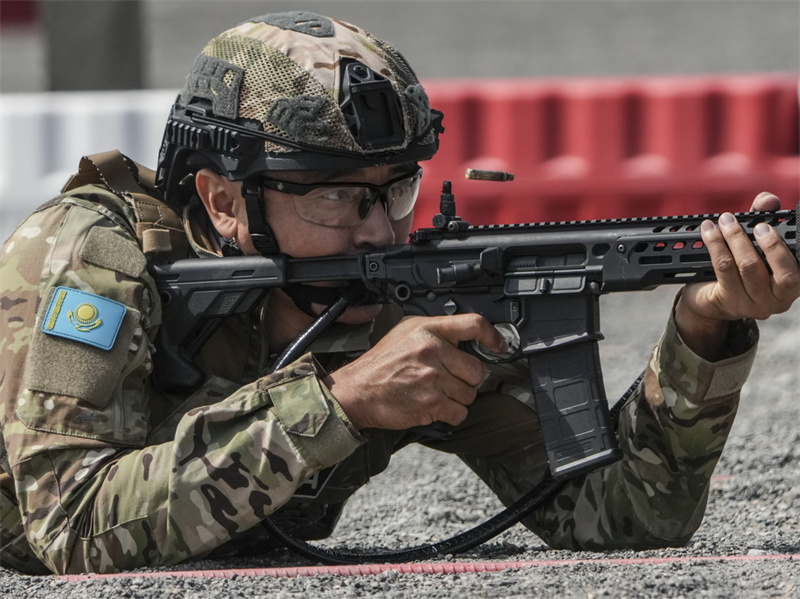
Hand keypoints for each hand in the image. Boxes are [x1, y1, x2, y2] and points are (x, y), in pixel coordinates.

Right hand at [324, 314, 506, 429]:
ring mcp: (433, 378)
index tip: (500, 345)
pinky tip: (434, 406)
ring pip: (470, 393)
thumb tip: (464, 337)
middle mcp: (432, 351)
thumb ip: (434, 332)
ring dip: (457, 397)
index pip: (473, 324)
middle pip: (477, 368)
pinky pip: (459, 412)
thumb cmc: (379, 365)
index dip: (492, 336)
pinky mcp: (432, 403)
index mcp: (427, 330)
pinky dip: (451, 414)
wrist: (357, 391)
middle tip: (449, 379)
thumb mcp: (405, 333)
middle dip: (467, 378)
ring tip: (435, 392)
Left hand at [675, 192, 799, 359]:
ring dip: (736, 238)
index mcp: (795, 284)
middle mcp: (779, 299)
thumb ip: (764, 218)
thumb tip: (768, 200)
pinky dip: (716, 244)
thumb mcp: (755, 242)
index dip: (792, 249)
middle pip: (783, 272)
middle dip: (770, 244)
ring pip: (748, 267)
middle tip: (757, 225)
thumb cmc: (739, 266)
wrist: (710, 299)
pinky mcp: (729, 301)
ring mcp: (754, 304)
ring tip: (726, 220)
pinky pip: (723, 268)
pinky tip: (709, 231)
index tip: (784, 230)